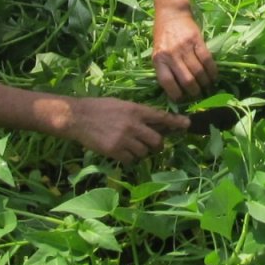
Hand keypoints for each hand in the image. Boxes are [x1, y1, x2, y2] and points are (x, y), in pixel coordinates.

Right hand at [63, 96, 189, 164]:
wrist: (77, 117)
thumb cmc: (100, 108)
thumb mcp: (122, 105)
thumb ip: (139, 114)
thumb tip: (156, 124)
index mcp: (136, 109)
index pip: (161, 117)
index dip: (176, 122)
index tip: (187, 125)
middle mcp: (133, 124)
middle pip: (157, 141)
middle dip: (158, 145)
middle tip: (153, 145)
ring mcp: (124, 138)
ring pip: (145, 152)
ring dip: (142, 152)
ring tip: (132, 147)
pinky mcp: (114, 150)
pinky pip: (131, 160)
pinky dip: (130, 159)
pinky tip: (122, 152)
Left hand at [153, 7, 219, 101]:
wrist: (171, 13)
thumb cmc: (163, 35)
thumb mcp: (157, 52)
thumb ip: (164, 68)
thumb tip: (175, 90)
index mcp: (158, 59)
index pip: (167, 82)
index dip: (176, 94)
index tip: (181, 99)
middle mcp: (171, 54)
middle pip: (186, 79)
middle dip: (194, 91)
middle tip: (198, 94)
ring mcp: (184, 47)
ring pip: (198, 71)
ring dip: (205, 83)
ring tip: (207, 87)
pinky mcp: (197, 40)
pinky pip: (207, 60)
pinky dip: (212, 71)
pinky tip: (213, 76)